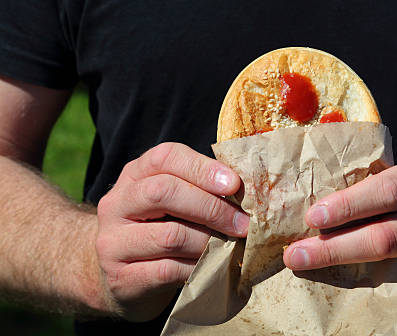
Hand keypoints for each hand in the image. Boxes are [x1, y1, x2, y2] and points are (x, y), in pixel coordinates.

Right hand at [95, 142, 248, 321]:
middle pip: (163, 192)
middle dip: (210, 207)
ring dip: (208, 241)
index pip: (165, 157)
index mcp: (134, 175)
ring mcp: (113, 242)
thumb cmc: (160, 230)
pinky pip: (167, 270)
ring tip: (229, 247)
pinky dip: (197, 267)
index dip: (202, 168)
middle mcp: (117, 204)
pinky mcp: (121, 278)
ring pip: (169, 235)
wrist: (120, 279)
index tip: (235, 184)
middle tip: (241, 223)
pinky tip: (211, 267)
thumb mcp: (174, 202)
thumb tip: (244, 192)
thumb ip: (200, 189)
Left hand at [282, 162, 396, 312]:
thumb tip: (318, 209)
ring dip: (347, 273)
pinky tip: (348, 291)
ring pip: (395, 269)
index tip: (313, 217)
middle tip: (297, 254)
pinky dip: (374, 292)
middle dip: (335, 247)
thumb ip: (382, 191)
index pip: (388, 190)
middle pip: (387, 236)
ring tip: (311, 272)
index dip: (349, 204)